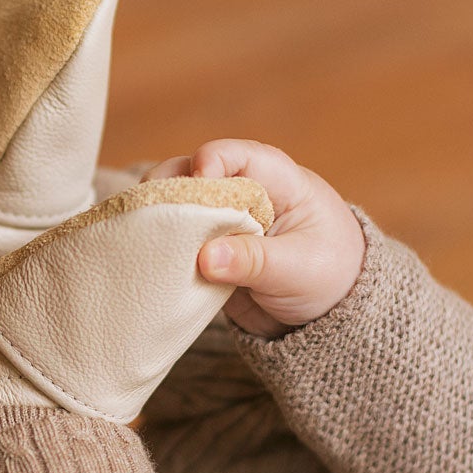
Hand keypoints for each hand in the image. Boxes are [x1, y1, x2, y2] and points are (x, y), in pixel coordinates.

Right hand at [144, 140, 364, 336]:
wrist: (328, 316)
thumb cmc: (329, 275)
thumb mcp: (299, 269)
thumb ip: (254, 261)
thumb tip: (206, 259)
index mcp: (277, 181)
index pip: (237, 156)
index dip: (210, 163)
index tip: (196, 186)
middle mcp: (243, 193)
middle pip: (192, 173)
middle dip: (168, 190)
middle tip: (150, 215)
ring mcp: (221, 222)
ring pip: (177, 207)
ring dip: (158, 221)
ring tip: (143, 239)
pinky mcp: (206, 252)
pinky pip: (176, 243)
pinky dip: (160, 249)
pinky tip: (146, 260)